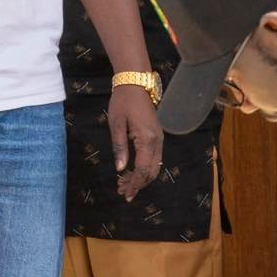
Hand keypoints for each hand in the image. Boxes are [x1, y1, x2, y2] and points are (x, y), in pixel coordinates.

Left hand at [109, 85, 163, 200]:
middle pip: (151, 172)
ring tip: (125, 184)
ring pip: (154, 167)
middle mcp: (157, 142)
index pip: (143, 169)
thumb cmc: (123, 102)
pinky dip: (144, 169)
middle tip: (122, 192)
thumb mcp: (116, 124)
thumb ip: (119, 147)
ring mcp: (159, 139)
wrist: (136, 84)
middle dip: (138, 184)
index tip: (124, 193)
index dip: (134, 183)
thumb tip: (120, 169)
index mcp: (147, 139)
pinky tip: (132, 172)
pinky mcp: (157, 137)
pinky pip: (154, 159)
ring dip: (141, 178)